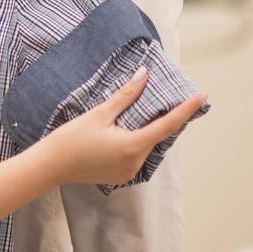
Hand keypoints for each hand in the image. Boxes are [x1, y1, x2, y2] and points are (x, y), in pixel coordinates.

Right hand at [39, 67, 206, 187]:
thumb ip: (125, 96)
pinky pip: (138, 155)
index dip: (186, 110)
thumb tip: (144, 76)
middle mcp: (136, 162)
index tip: (201, 97)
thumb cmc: (71, 139)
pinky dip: (140, 141)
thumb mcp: (99, 114)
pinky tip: (132, 130)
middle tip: (176, 100)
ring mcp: (129, 172)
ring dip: (152, 131)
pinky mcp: (121, 175)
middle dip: (168, 119)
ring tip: (152, 112)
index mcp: (133, 145)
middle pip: (160, 137)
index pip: (168, 125)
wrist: (51, 166)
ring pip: (149, 147)